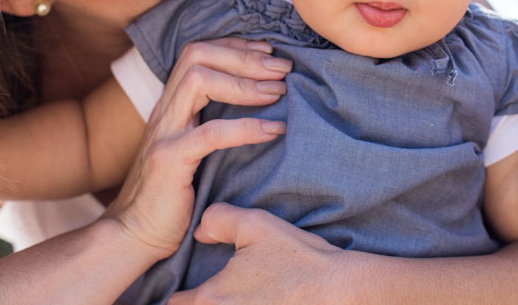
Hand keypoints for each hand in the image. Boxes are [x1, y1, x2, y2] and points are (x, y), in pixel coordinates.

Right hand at [103, 38, 290, 261]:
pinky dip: (246, 127)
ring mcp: (164, 132)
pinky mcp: (169, 160)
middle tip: (282, 68)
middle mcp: (165, 111)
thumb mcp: (192, 148)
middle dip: (244, 57)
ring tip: (278, 93)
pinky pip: (210, 133)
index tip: (268, 52)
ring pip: (199, 80)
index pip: (197, 52)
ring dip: (245, 83)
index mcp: (171, 105)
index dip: (234, 46)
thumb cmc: (172, 193)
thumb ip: (211, 122)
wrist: (134, 234)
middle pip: (198, 55)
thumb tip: (259, 103)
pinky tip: (273, 131)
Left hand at [169, 204, 344, 304]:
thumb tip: (199, 231)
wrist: (340, 291)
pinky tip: (259, 300)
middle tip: (213, 291)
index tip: (188, 288)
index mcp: (211, 299)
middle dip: (201, 303)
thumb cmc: (298, 258)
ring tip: (239, 295)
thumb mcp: (256, 224)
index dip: (177, 295)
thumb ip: (218, 220)